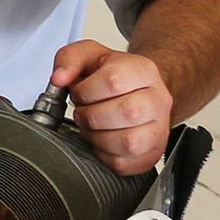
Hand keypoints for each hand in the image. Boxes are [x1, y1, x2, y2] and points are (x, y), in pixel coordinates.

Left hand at [49, 41, 172, 174]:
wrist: (136, 91)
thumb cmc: (112, 75)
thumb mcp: (88, 55)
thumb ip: (69, 59)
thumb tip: (59, 78)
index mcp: (143, 71)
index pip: (114, 81)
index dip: (86, 91)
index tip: (79, 93)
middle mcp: (158, 100)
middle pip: (127, 112)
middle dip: (92, 116)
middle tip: (83, 112)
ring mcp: (159, 129)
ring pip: (129, 142)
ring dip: (97, 138)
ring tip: (91, 127)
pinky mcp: (152, 153)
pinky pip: (125, 163)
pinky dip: (103, 155)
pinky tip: (100, 140)